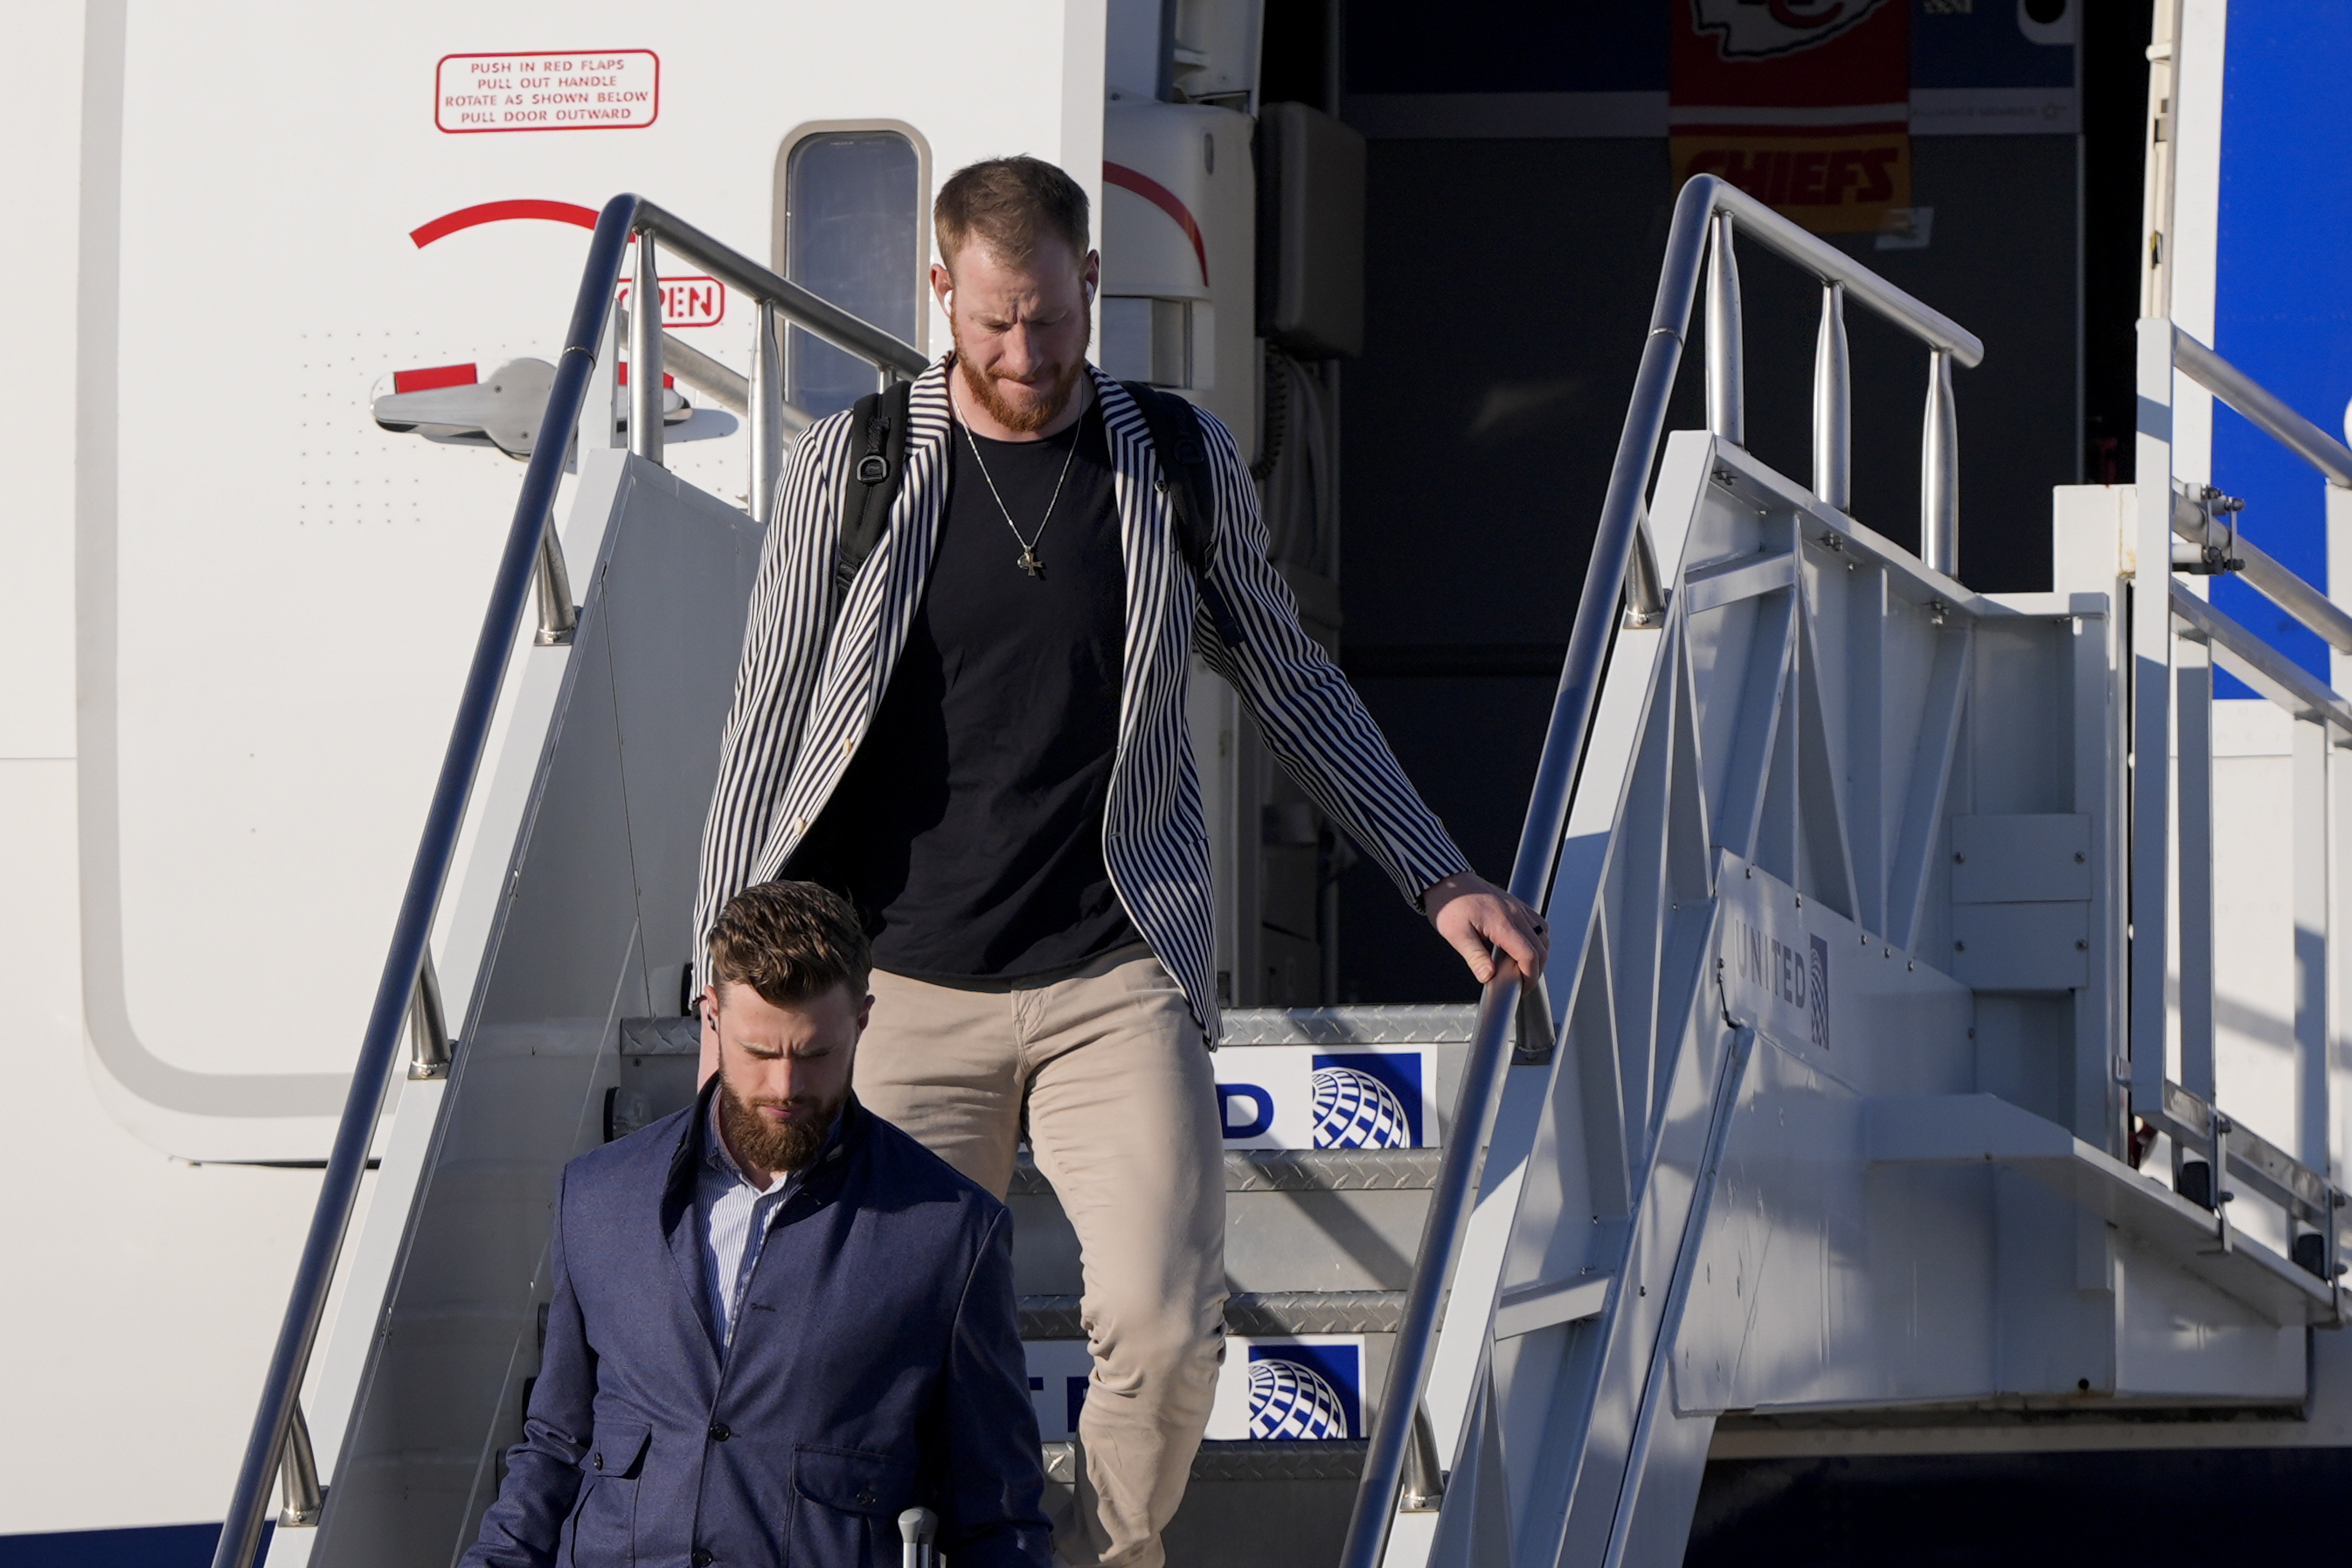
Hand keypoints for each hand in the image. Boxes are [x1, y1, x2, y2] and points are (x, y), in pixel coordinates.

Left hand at [1422, 871, 1548, 985]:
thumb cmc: (1449, 904)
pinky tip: (1523, 946)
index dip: (1529, 976)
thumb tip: (1488, 976)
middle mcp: (1515, 913)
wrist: (1446, 880)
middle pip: (1541, 948)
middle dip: (1535, 970)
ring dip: (1539, 954)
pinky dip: (1537, 939)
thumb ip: (1475, 957)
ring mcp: (1517, 907)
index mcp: (1502, 922)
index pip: (1529, 955)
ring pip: (1543, 935)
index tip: (1522, 988)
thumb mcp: (1456, 934)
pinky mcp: (1515, 904)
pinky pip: (1537, 923)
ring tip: (1523, 968)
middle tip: (1522, 983)